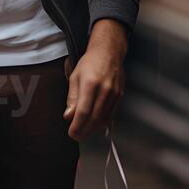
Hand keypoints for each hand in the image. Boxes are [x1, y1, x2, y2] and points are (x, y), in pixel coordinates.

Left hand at [64, 20, 126, 140]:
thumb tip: (68, 116)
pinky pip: (111, 114)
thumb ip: (72, 98)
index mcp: (90, 84)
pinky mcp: (120, 95)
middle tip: (76, 136)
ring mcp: (114, 93)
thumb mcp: (75, 77)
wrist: (109, 52)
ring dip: (93, 128)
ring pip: (104, 118)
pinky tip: (95, 125)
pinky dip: (103, 122)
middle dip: (84, 130)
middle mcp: (104, 90)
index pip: (83, 111)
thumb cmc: (90, 63)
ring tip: (84, 132)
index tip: (71, 133)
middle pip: (94, 118)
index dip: (77, 125)